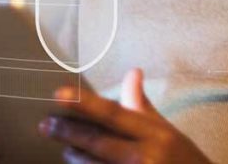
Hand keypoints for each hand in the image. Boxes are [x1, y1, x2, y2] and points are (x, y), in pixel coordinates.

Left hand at [40, 68, 211, 163]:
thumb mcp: (167, 131)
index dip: (85, 104)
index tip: (59, 95)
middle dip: (68, 132)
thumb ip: (142, 105)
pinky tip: (78, 162)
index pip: (114, 115)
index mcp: (156, 135)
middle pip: (97, 142)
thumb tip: (132, 72)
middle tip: (45, 124)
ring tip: (64, 145)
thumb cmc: (182, 159)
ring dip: (75, 155)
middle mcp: (144, 157)